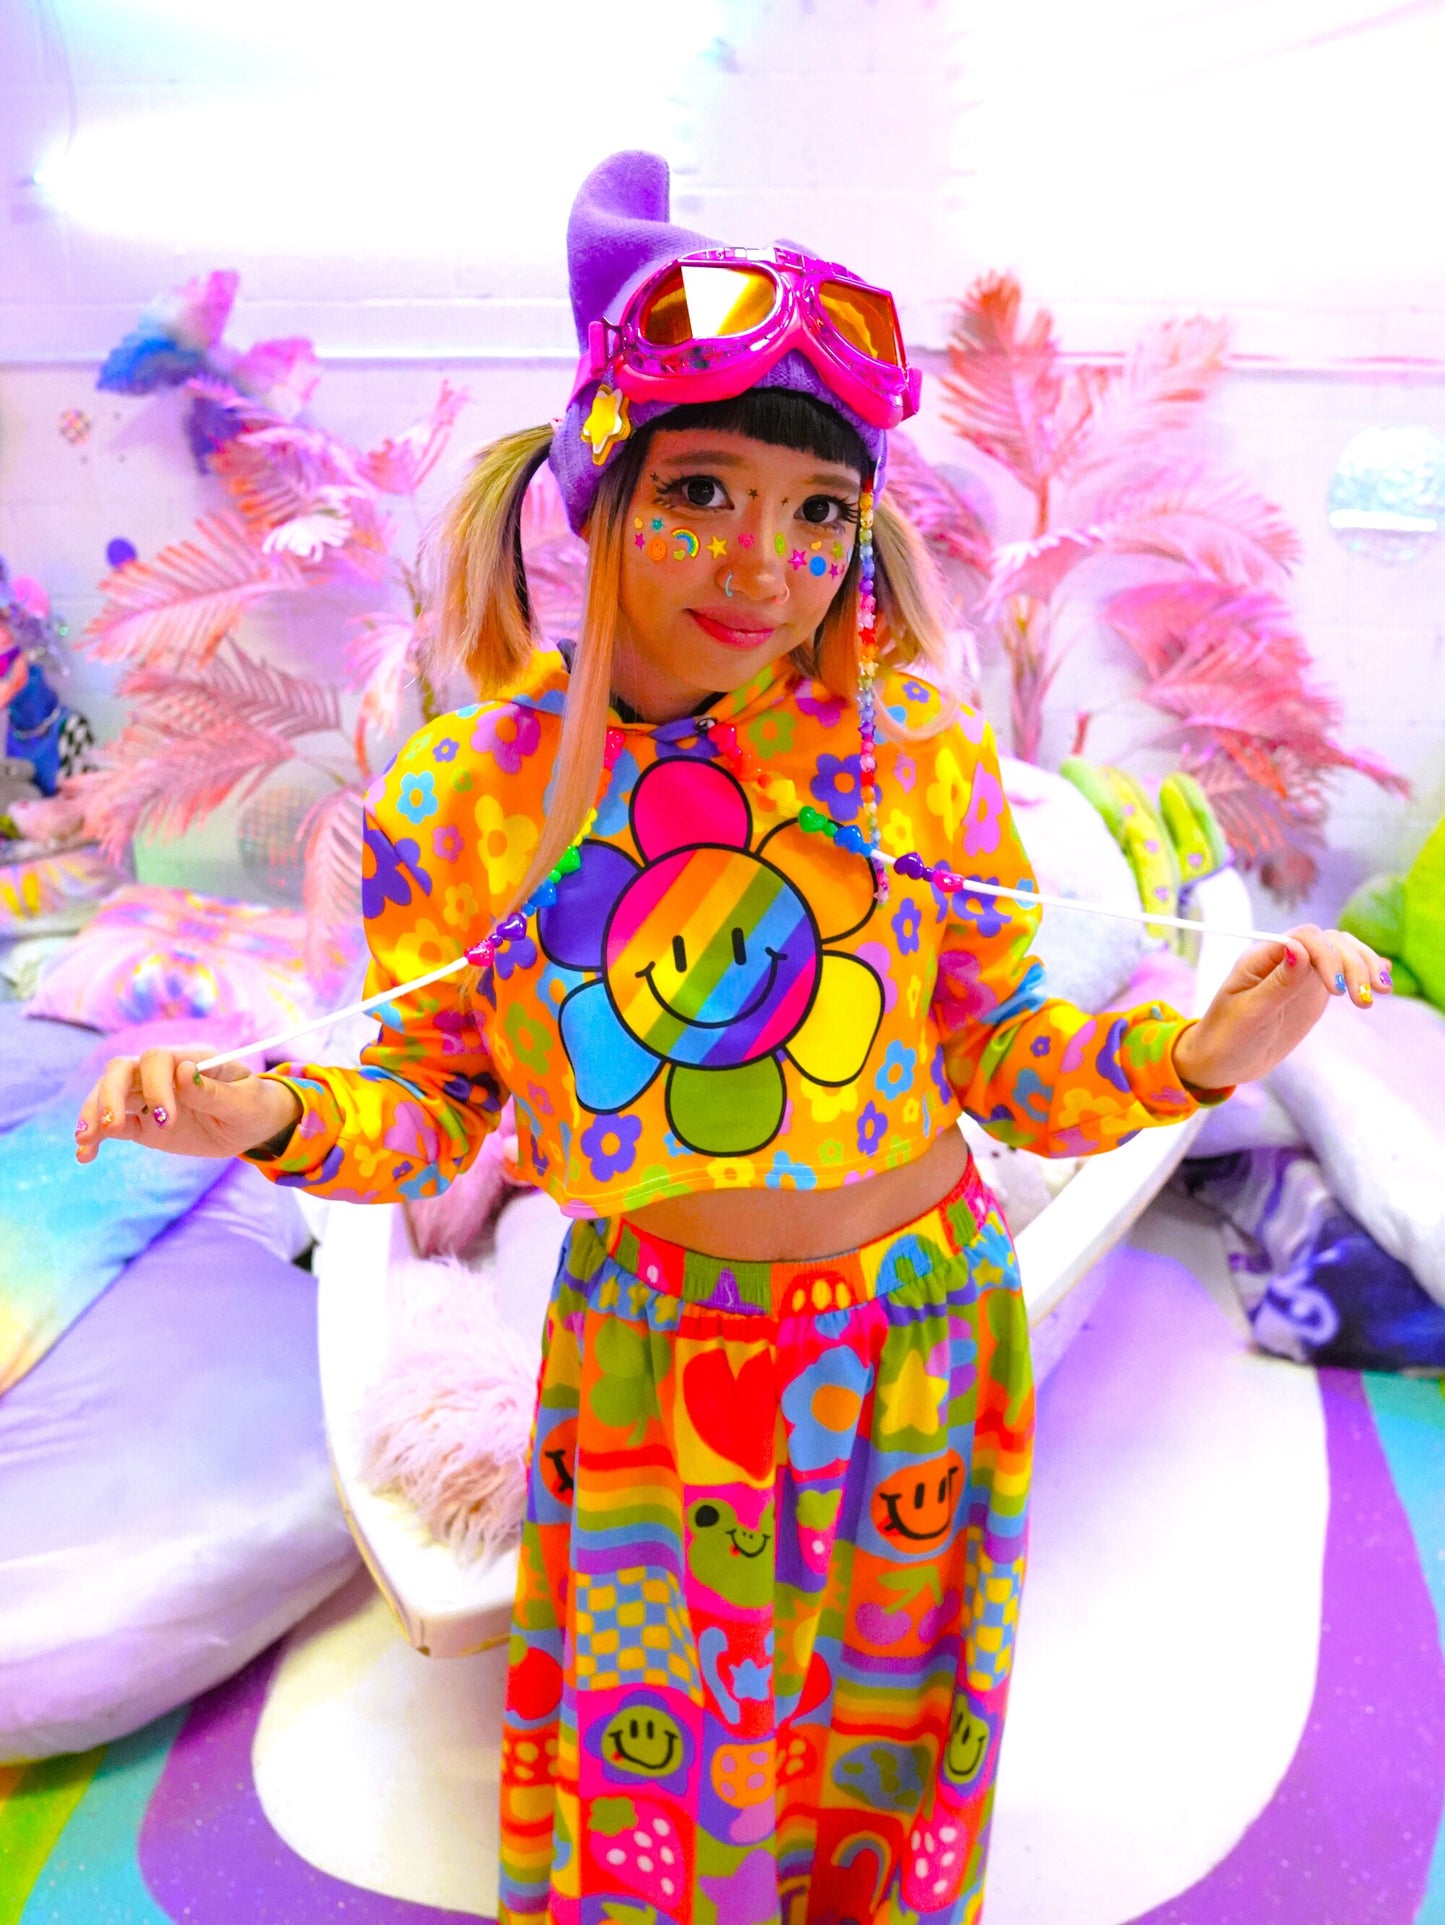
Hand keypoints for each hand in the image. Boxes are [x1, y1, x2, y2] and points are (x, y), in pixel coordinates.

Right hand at [74, 1048, 301, 1163]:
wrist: (254, 1125)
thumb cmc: (254, 1107)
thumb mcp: (244, 1104)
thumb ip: (213, 1092)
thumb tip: (182, 1072)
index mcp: (191, 1060)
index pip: (157, 1059)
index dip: (154, 1086)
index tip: (166, 1119)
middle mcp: (164, 1074)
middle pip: (122, 1070)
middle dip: (111, 1095)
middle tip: (115, 1127)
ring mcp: (149, 1097)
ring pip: (109, 1094)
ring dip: (94, 1113)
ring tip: (86, 1141)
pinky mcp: (143, 1122)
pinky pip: (113, 1124)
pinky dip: (96, 1136)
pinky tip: (85, 1154)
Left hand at [1172, 924, 1391, 1092]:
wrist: (1222, 1061)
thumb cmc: (1226, 1038)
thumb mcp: (1249, 1014)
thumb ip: (1277, 983)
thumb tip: (1301, 950)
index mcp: (1262, 958)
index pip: (1305, 938)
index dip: (1328, 957)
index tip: (1337, 991)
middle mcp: (1284, 958)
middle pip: (1330, 942)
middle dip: (1353, 964)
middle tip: (1366, 1000)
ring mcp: (1301, 973)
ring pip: (1341, 953)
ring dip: (1365, 967)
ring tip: (1383, 991)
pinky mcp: (1312, 991)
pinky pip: (1341, 973)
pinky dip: (1363, 974)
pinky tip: (1383, 981)